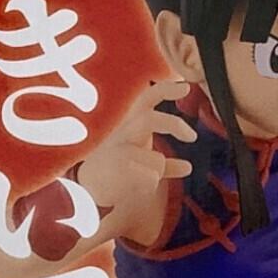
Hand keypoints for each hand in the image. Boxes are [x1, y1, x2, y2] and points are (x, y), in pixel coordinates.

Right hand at [75, 80, 196, 211]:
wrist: (85, 191)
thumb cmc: (114, 172)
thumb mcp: (142, 163)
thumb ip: (165, 165)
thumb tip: (188, 167)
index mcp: (129, 123)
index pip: (147, 97)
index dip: (167, 89)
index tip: (185, 85)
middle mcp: (122, 131)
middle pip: (151, 119)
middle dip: (174, 124)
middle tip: (192, 136)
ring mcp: (117, 149)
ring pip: (155, 159)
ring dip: (157, 169)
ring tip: (149, 176)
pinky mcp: (116, 168)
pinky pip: (150, 178)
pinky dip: (149, 185)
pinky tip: (135, 187)